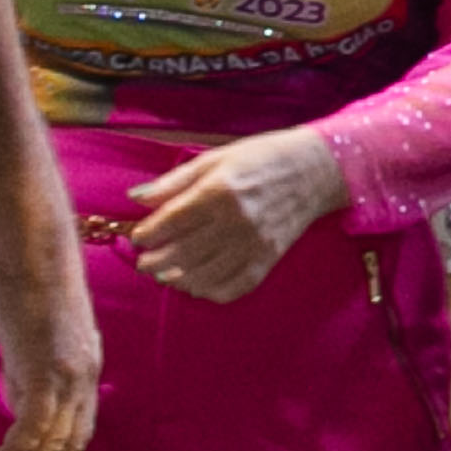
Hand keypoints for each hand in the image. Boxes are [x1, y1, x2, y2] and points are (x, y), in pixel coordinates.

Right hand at [0, 219, 100, 450]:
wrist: (35, 250)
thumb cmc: (29, 286)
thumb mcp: (32, 339)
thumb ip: (29, 373)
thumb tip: (19, 402)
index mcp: (85, 369)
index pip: (78, 429)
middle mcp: (85, 376)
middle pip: (72, 445)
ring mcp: (69, 374)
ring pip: (54, 442)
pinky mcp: (47, 368)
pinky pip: (34, 423)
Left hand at [119, 126, 349, 304]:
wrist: (315, 170)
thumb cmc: (261, 158)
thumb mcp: (214, 159)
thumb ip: (174, 181)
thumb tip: (135, 199)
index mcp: (219, 191)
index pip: (169, 222)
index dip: (146, 234)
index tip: (139, 236)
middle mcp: (236, 221)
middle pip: (181, 253)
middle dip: (154, 262)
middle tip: (144, 262)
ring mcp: (254, 243)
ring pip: (204, 276)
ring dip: (176, 280)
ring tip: (165, 274)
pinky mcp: (269, 258)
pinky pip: (235, 286)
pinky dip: (211, 291)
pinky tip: (198, 284)